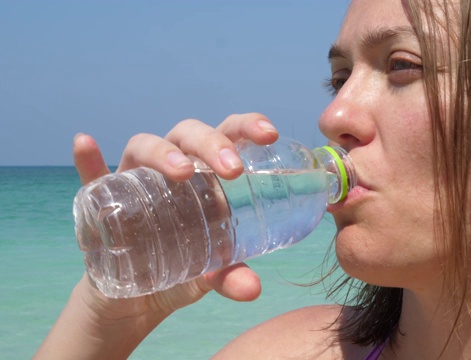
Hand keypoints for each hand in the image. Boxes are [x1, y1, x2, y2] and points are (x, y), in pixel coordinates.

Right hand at [75, 113, 277, 312]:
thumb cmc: (184, 270)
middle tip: (232, 170)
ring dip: (163, 153)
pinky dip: (88, 160)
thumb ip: (230, 277)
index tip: (270, 135)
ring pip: (144, 146)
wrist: (137, 299)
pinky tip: (86, 144)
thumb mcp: (210, 276)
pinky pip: (90, 175)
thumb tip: (252, 289)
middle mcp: (171, 166)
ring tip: (182, 172)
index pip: (227, 135)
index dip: (247, 126)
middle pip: (188, 134)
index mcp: (207, 174)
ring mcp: (134, 179)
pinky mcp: (101, 200)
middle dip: (211, 143)